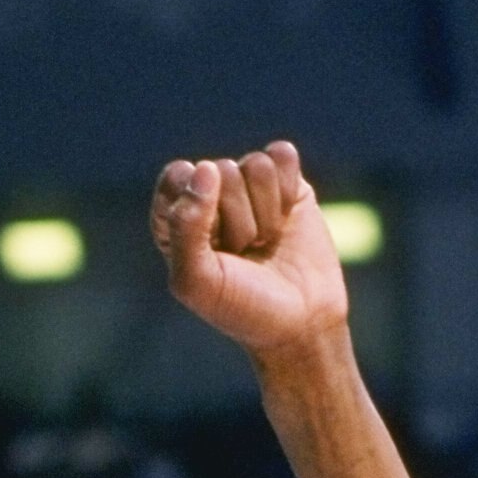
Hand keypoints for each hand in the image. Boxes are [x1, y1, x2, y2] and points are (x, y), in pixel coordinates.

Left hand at [150, 142, 347, 355]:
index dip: (199, 207)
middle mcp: (211, 198)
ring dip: (265, 211)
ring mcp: (249, 188)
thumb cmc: (242, 307)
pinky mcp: (286, 182)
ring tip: (265, 242)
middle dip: (238, 218)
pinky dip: (288, 190)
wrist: (301, 322)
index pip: (177, 178)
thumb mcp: (197, 280)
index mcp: (176, 218)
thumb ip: (185, 226)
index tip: (212, 245)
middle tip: (244, 254)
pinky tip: (286, 219)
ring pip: (255, 165)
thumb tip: (206, 167)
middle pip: (220, 170)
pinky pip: (282, 155)